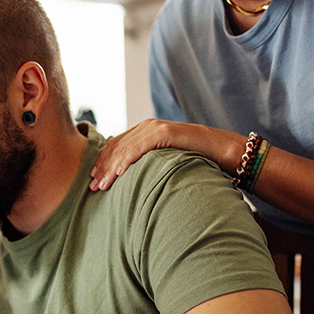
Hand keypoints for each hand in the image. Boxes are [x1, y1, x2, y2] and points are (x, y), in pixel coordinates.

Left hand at [89, 119, 242, 190]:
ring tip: (102, 185)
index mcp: (144, 131)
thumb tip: (131, 180)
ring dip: (111, 168)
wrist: (221, 149)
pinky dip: (126, 160)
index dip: (103, 162)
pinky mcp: (164, 132)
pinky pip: (139, 147)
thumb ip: (149, 163)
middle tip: (93, 187)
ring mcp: (155, 127)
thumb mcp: (165, 160)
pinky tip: (118, 173)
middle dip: (102, 168)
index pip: (116, 146)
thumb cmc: (195, 158)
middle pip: (116, 147)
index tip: (94, 180)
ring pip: (124, 148)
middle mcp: (146, 126)